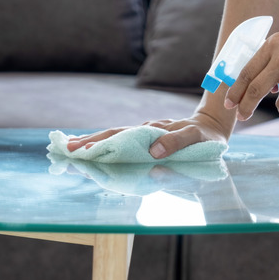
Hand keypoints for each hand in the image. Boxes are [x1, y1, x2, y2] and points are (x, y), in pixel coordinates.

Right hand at [66, 111, 230, 158]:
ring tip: (72, 149)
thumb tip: (153, 153)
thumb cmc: (204, 136)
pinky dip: (108, 144)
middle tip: (66, 150)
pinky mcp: (147, 139)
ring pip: (115, 137)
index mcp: (152, 131)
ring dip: (94, 143)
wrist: (212, 126)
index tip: (82, 151)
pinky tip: (94, 149)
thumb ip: (176, 143)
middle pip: (112, 135)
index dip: (101, 144)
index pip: (121, 137)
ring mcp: (145, 134)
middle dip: (89, 143)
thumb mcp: (195, 137)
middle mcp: (145, 131)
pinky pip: (124, 141)